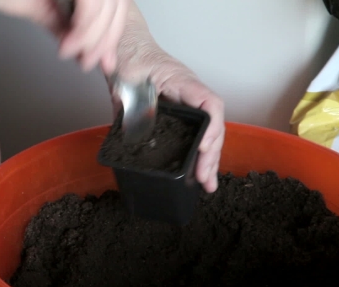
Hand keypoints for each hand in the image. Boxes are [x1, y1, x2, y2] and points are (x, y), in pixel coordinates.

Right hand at [0, 0, 129, 73]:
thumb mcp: (35, 6)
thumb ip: (62, 23)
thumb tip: (81, 45)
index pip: (111, 2)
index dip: (111, 33)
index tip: (106, 61)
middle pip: (114, 1)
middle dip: (105, 39)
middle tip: (91, 64)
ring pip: (104, 3)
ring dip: (94, 36)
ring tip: (74, 55)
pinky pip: (90, 1)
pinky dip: (85, 26)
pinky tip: (68, 44)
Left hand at [113, 55, 224, 192]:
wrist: (126, 51)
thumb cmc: (130, 60)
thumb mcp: (129, 82)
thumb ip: (134, 105)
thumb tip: (138, 131)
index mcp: (183, 83)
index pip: (210, 105)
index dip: (212, 128)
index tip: (204, 148)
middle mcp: (191, 96)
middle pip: (212, 126)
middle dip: (211, 155)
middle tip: (205, 179)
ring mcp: (186, 106)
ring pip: (206, 133)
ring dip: (208, 159)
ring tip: (208, 184)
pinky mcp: (178, 116)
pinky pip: (194, 134)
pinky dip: (197, 154)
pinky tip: (197, 172)